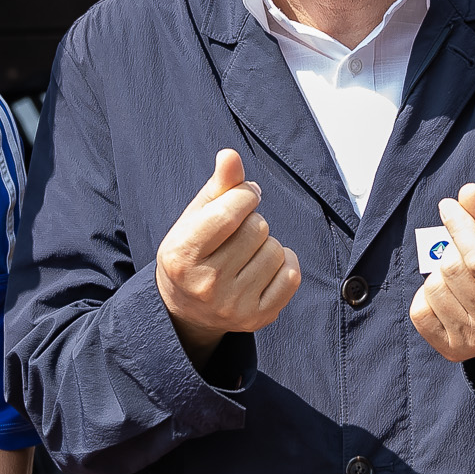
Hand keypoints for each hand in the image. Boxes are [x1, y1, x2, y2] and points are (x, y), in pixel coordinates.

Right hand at [155, 148, 301, 362]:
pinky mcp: (257, 318)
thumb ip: (217, 187)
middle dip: (252, 222)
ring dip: (267, 243)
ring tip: (246, 254)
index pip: (229, 212)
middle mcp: (206, 285)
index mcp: (182, 255)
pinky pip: (292, 275)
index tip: (243, 197)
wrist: (185, 310)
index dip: (245, 195)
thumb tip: (231, 155)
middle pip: (258, 229)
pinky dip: (284, 264)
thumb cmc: (193, 252)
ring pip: (276, 250)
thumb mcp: (195, 218)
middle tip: (237, 235)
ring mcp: (233, 305)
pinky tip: (263, 268)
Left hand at [410, 185, 474, 366]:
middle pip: (452, 269)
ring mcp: (473, 341)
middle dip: (454, 247)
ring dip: (441, 270)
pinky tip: (449, 293)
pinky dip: (427, 294)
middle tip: (466, 248)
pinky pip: (419, 310)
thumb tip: (466, 193)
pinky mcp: (452, 350)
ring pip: (433, 287)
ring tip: (462, 274)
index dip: (460, 227)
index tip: (449, 207)